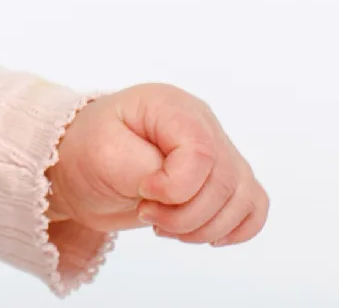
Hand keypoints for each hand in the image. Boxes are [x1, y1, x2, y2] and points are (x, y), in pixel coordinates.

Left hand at [47, 83, 267, 247]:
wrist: (84, 167)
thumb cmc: (89, 150)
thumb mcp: (104, 152)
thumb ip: (147, 167)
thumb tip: (181, 190)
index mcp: (171, 106)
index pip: (201, 151)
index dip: (178, 187)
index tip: (144, 193)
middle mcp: (202, 123)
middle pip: (224, 181)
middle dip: (186, 215)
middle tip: (147, 215)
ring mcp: (217, 151)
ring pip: (243, 198)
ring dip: (205, 228)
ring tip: (166, 224)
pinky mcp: (222, 180)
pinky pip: (254, 207)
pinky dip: (233, 230)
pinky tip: (199, 233)